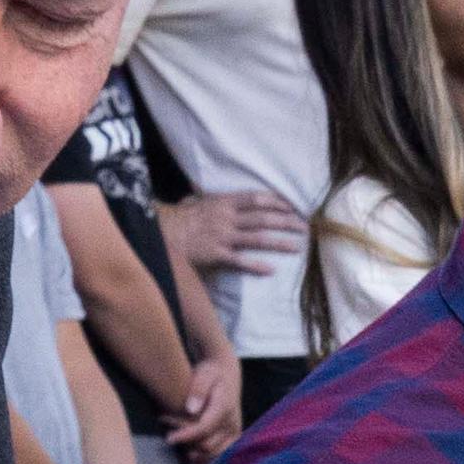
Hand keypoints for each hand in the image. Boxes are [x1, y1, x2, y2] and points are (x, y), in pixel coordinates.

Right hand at [157, 192, 305, 282]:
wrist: (158, 233)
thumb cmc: (176, 218)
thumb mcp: (194, 202)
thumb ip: (206, 199)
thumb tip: (203, 194)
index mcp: (222, 203)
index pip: (256, 199)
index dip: (276, 202)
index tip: (292, 207)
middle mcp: (226, 218)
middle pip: (263, 218)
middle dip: (287, 222)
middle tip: (305, 227)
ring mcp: (222, 236)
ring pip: (258, 238)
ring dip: (280, 243)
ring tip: (298, 247)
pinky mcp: (216, 254)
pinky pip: (239, 260)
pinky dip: (255, 265)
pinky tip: (271, 270)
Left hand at [170, 353, 243, 463]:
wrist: (226, 375)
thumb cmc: (210, 374)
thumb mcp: (204, 374)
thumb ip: (198, 390)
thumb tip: (190, 409)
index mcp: (225, 407)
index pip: (204, 428)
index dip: (185, 435)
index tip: (168, 439)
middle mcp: (232, 423)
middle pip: (207, 444)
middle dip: (186, 441)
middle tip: (168, 432)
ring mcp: (234, 432)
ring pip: (213, 453)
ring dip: (195, 452)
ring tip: (179, 442)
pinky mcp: (233, 438)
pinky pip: (219, 455)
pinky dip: (204, 456)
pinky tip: (190, 451)